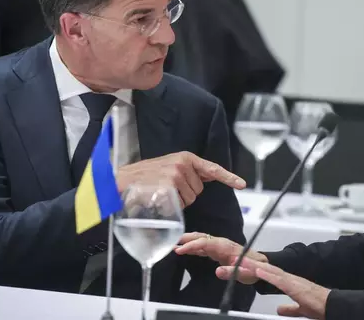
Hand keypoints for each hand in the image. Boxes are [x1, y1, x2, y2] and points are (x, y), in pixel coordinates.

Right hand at [116, 151, 245, 207]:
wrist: (121, 181)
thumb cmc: (144, 178)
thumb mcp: (168, 168)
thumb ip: (187, 173)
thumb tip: (203, 180)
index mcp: (185, 158)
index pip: (211, 168)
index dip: (228, 177)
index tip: (242, 184)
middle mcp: (183, 164)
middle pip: (199, 190)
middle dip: (186, 195)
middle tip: (167, 190)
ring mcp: (176, 174)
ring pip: (190, 199)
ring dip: (178, 202)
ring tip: (161, 193)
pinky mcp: (168, 186)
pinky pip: (179, 204)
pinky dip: (172, 206)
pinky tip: (159, 199)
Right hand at [174, 232, 267, 283]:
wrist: (261, 265)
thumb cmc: (253, 269)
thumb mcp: (245, 273)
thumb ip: (232, 271)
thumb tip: (217, 271)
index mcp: (225, 247)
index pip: (205, 243)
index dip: (191, 245)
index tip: (179, 249)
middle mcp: (221, 243)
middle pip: (201, 237)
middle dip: (186, 239)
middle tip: (171, 242)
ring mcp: (219, 245)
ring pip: (201, 240)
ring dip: (188, 242)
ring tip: (174, 246)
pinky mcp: (218, 250)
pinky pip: (203, 246)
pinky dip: (193, 247)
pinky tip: (185, 250)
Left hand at [234, 258, 329, 318]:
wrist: (333, 305)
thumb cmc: (320, 306)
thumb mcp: (301, 308)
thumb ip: (290, 308)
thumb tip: (279, 310)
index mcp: (290, 283)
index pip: (269, 274)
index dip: (256, 270)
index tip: (243, 267)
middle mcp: (290, 278)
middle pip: (266, 269)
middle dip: (251, 265)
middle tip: (235, 260)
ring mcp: (292, 281)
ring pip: (270, 271)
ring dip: (255, 266)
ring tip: (240, 262)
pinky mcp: (295, 286)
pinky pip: (279, 279)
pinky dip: (267, 274)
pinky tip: (258, 270)